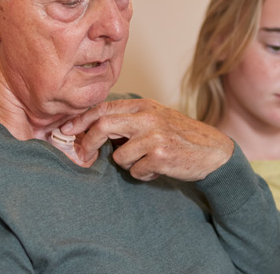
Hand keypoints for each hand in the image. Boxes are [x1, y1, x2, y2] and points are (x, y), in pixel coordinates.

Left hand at [60, 99, 233, 181]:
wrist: (213, 151)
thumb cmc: (181, 136)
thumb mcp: (156, 118)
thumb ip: (130, 120)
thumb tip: (95, 130)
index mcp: (144, 106)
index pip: (104, 108)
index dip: (81, 119)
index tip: (66, 130)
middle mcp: (147, 117)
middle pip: (103, 126)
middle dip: (88, 142)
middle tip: (84, 154)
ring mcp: (154, 136)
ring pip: (119, 156)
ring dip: (128, 164)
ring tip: (147, 161)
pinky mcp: (160, 155)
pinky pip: (135, 171)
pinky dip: (143, 174)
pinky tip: (158, 168)